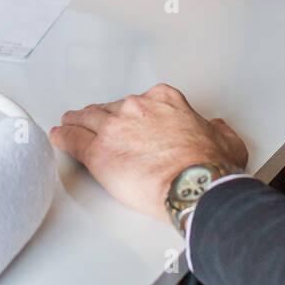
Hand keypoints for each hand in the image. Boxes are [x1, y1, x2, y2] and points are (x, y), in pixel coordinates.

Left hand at [50, 82, 247, 222]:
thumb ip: (217, 129)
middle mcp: (137, 107)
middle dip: (103, 117)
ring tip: (69, 124)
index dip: (132, 114)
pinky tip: (58, 137)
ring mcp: (115, 127)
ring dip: (77, 121)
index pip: (139, 102)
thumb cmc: (208, 166)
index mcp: (165, 99)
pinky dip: (63, 137)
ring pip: (88, 119)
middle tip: (96, 124)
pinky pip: (73, 139)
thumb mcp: (226, 140)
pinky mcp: (98, 151)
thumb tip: (216, 127)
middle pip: (112, 108)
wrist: (192, 184)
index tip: (131, 122)